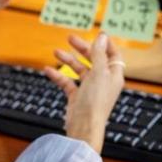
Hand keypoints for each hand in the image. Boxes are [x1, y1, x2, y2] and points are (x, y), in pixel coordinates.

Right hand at [44, 34, 124, 152]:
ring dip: (68, 60)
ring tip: (56, 52)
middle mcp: (103, 81)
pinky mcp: (77, 98)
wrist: (84, 127)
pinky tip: (48, 70)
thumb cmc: (95, 102)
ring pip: (79, 70)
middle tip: (69, 38)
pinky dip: (58, 76)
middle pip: (94, 59)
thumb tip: (102, 37)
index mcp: (113, 75)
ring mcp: (89, 90)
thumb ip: (98, 54)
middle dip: (82, 48)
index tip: (96, 34)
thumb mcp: (98, 73)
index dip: (105, 44)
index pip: (113, 55)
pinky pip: (67, 82)